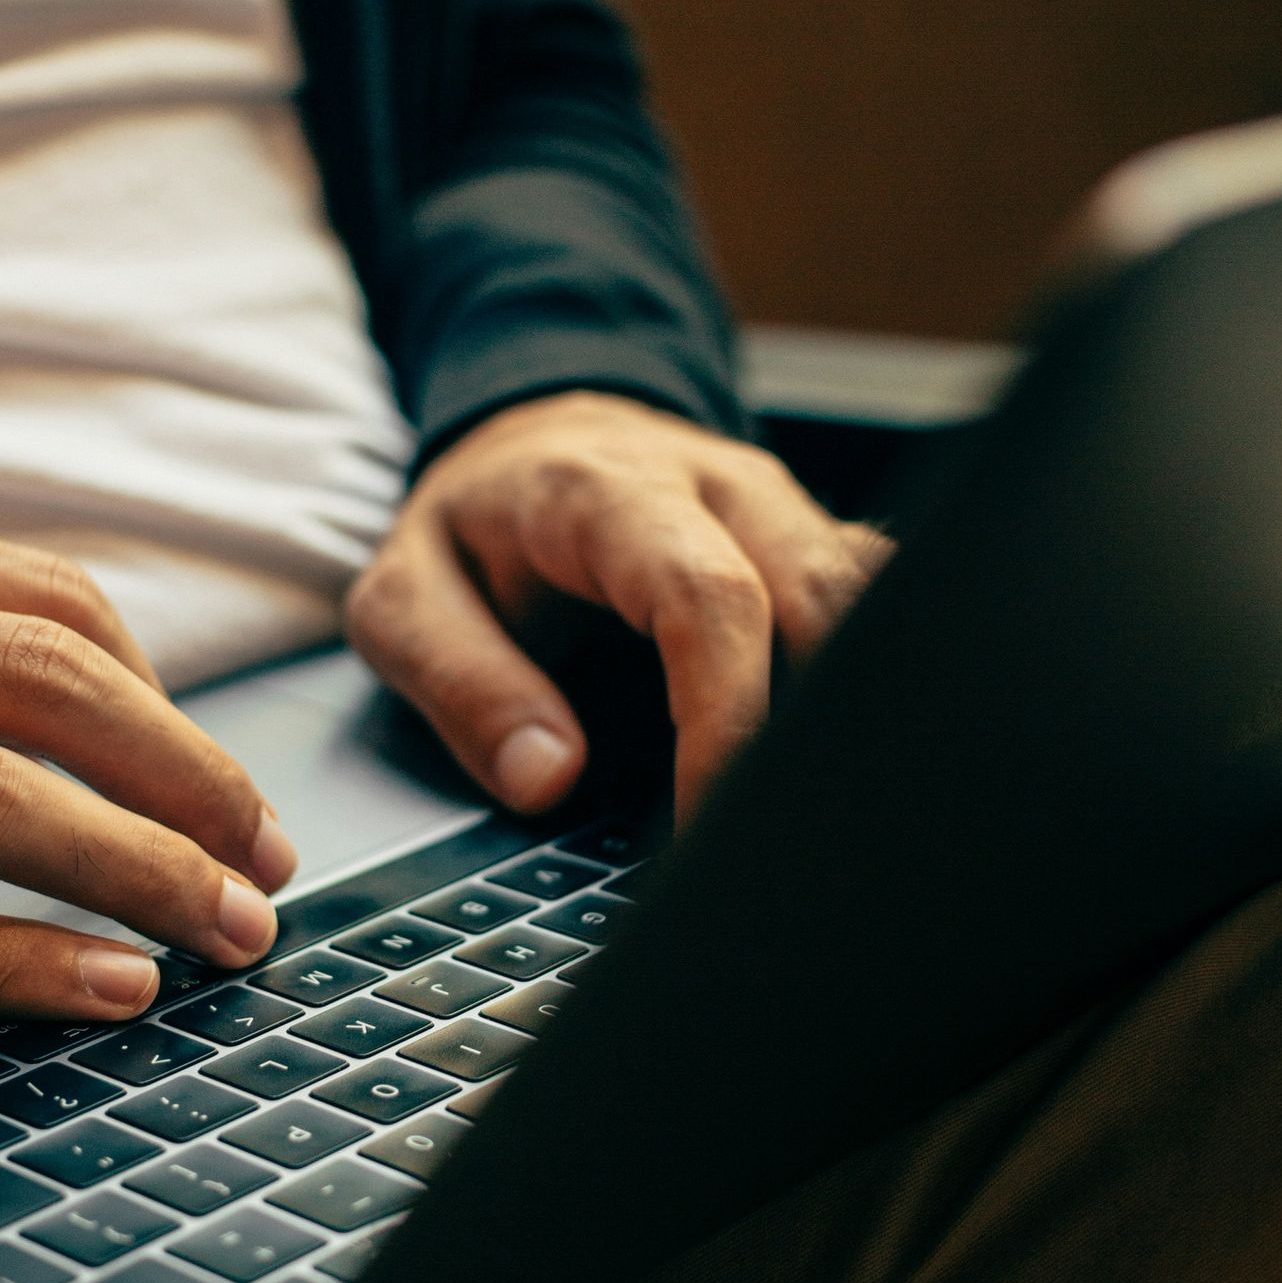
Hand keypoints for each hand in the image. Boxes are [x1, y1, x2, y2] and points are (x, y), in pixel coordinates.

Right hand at [0, 493, 296, 1014]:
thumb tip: (88, 706)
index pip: (46, 602)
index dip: (168, 704)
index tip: (222, 784)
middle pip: (42, 688)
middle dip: (188, 786)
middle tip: (266, 866)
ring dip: (133, 871)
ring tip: (223, 934)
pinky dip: (7, 962)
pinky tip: (100, 991)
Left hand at [344, 391, 892, 817]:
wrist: (526, 443)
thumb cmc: (471, 530)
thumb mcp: (404, 600)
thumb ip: (462, 684)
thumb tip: (547, 777)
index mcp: (609, 492)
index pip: (709, 599)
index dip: (727, 716)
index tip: (709, 817)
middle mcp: (717, 485)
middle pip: (824, 595)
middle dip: (812, 728)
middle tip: (774, 839)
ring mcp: (779, 509)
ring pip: (873, 597)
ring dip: (855, 704)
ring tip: (811, 810)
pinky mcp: (811, 540)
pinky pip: (877, 601)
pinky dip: (868, 680)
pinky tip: (836, 759)